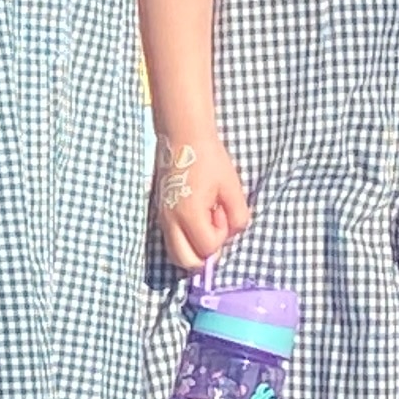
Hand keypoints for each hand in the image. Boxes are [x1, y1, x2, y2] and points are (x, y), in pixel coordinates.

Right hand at [153, 134, 250, 274]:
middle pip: (186, 262)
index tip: (221, 212)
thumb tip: (231, 233)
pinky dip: (184, 239)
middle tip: (214, 229)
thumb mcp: (232, 188)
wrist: (183, 137)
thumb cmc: (210, 160)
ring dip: (193, 247)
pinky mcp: (160, 213)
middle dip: (204, 254)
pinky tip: (195, 217)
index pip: (207, 248)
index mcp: (189, 214)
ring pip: (176, 254)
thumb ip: (238, 217)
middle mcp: (170, 221)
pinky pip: (171, 239)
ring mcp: (162, 218)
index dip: (221, 235)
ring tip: (204, 223)